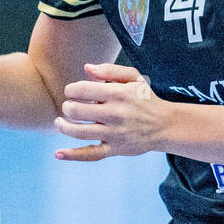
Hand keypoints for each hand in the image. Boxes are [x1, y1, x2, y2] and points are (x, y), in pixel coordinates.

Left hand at [54, 63, 168, 161]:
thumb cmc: (146, 99)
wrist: (166, 125)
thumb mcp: (134, 78)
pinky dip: (73, 155)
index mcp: (117, 93)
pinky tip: (58, 153)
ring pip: (78, 132)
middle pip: (76, 110)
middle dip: (67, 107)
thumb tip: (86, 68)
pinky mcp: (115, 149)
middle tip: (69, 106)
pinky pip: (90, 154)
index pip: (81, 90)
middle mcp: (114, 114)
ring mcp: (114, 134)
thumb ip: (110, 70)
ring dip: (63, 126)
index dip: (70, 90)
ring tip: (59, 122)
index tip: (72, 92)